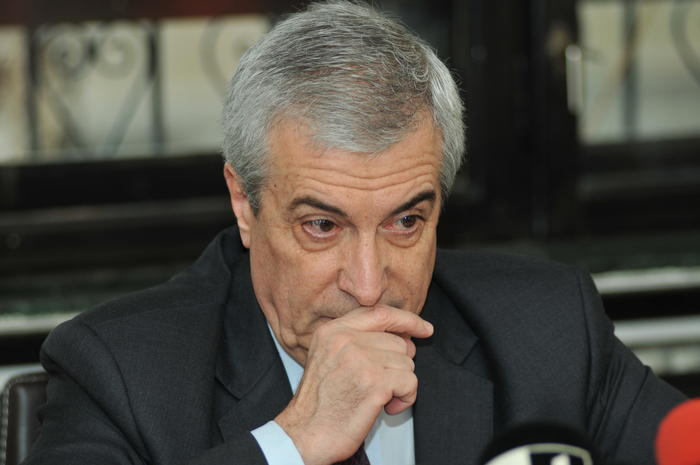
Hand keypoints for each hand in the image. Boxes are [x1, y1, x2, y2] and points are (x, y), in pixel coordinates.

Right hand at [274, 305, 432, 464]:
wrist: (306, 434)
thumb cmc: (320, 404)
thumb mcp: (329, 358)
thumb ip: (358, 340)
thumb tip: (404, 337)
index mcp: (333, 331)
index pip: (380, 312)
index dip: (407, 319)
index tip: (424, 328)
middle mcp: (346, 340)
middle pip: (399, 341)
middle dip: (399, 366)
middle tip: (382, 385)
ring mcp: (360, 359)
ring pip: (407, 363)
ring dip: (401, 385)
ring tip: (379, 398)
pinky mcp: (374, 382)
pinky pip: (410, 382)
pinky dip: (405, 399)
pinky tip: (386, 407)